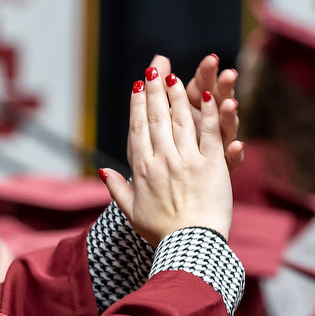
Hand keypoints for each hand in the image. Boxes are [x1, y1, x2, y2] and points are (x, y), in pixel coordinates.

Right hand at [100, 68, 233, 245]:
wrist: (189, 247)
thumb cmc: (161, 233)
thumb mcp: (132, 213)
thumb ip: (117, 188)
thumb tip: (103, 169)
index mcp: (143, 171)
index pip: (137, 129)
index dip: (136, 105)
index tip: (137, 86)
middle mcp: (162, 160)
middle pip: (156, 118)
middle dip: (153, 91)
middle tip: (153, 68)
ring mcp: (187, 160)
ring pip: (181, 120)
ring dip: (177, 95)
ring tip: (174, 77)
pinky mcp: (211, 165)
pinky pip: (209, 133)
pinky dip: (209, 112)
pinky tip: (207, 95)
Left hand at [149, 53, 242, 171]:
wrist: (178, 173)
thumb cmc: (174, 136)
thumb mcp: (170, 107)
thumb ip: (166, 82)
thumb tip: (159, 57)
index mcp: (197, 105)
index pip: (204, 83)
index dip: (207, 72)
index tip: (211, 59)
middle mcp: (211, 120)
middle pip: (219, 101)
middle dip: (223, 87)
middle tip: (229, 74)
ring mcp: (218, 141)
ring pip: (226, 126)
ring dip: (228, 116)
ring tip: (231, 106)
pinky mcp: (221, 163)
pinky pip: (231, 158)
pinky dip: (235, 153)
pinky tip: (238, 147)